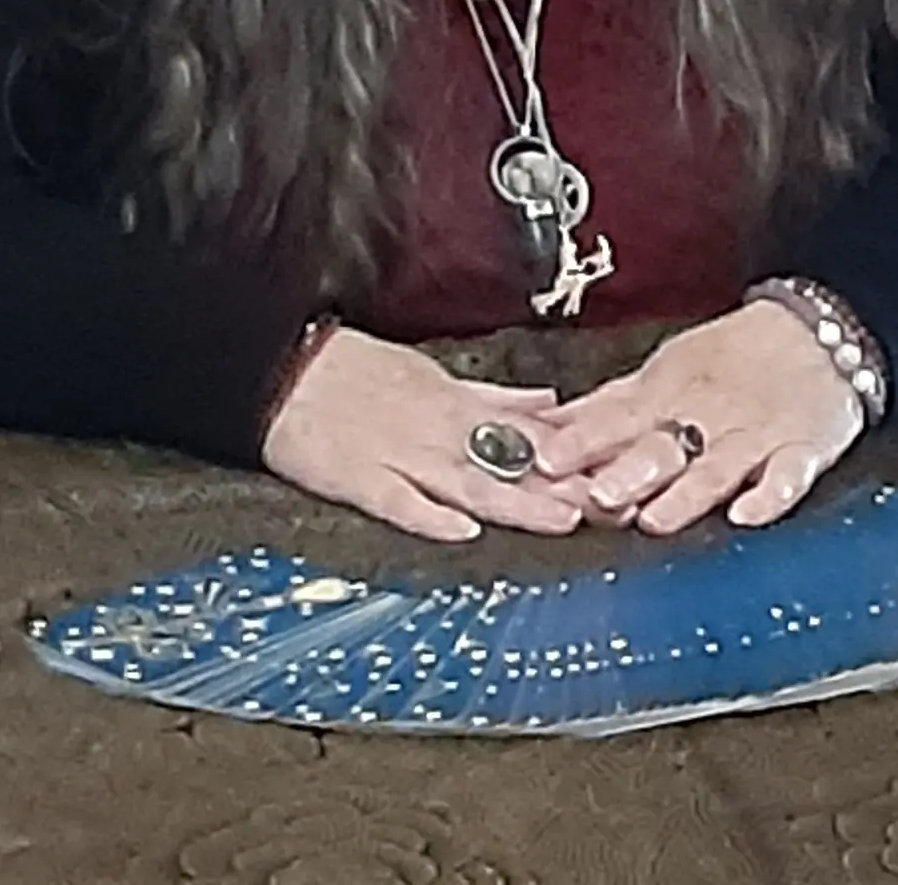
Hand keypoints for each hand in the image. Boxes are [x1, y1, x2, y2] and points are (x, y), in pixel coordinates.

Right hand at [262, 326, 584, 543]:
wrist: (285, 369)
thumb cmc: (355, 370)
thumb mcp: (433, 373)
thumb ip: (493, 396)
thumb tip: (547, 403)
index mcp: (453, 405)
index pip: (524, 435)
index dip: (570, 456)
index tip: (612, 472)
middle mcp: (435, 432)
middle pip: (506, 463)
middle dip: (558, 486)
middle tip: (606, 505)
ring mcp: (399, 457)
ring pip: (467, 484)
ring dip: (516, 503)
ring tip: (561, 520)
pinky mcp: (360, 480)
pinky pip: (399, 502)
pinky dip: (430, 514)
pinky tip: (462, 529)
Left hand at [536, 301, 866, 535]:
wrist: (819, 331)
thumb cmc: (733, 358)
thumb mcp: (664, 373)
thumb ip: (609, 407)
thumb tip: (547, 427)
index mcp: (668, 393)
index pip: (618, 419)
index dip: (583, 442)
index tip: (546, 462)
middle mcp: (705, 416)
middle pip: (662, 446)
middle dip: (628, 471)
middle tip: (596, 496)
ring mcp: (754, 434)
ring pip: (715, 467)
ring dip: (685, 493)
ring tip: (655, 518)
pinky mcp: (801, 449)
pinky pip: (788, 475)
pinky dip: (769, 495)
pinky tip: (747, 514)